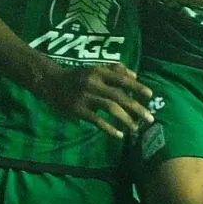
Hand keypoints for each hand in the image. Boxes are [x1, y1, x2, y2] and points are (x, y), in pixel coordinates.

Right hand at [39, 62, 153, 138]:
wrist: (51, 83)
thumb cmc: (77, 76)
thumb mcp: (95, 68)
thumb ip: (115, 69)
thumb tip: (135, 76)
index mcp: (99, 71)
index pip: (122, 79)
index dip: (137, 87)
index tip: (150, 95)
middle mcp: (93, 83)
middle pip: (119, 95)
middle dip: (136, 107)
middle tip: (150, 118)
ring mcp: (85, 97)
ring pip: (110, 108)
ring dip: (126, 119)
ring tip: (136, 128)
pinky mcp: (78, 110)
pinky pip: (97, 120)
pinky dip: (109, 128)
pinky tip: (119, 135)